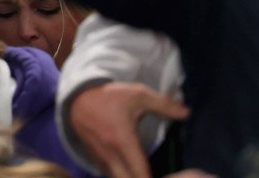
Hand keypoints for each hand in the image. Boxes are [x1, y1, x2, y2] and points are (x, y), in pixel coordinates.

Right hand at [69, 81, 189, 177]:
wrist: (76, 96)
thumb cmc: (109, 96)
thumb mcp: (138, 94)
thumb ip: (163, 105)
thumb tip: (187, 113)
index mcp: (123, 141)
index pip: (141, 173)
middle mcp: (110, 154)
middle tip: (153, 176)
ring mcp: (99, 157)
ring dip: (129, 177)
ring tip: (141, 172)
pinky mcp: (93, 157)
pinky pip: (107, 173)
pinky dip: (119, 174)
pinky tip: (128, 170)